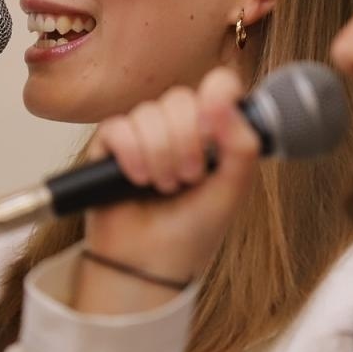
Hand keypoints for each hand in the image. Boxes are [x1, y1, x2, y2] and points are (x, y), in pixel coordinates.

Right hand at [74, 67, 260, 313]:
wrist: (152, 265)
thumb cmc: (194, 230)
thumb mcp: (233, 189)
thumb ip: (242, 144)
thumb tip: (226, 101)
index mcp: (212, 130)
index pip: (217, 86)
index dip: (216, 100)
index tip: (213, 132)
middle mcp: (177, 127)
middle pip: (180, 99)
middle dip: (187, 142)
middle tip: (189, 178)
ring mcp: (142, 134)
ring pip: (148, 113)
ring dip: (159, 154)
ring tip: (164, 187)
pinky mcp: (109, 147)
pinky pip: (117, 127)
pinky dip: (130, 153)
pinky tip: (137, 180)